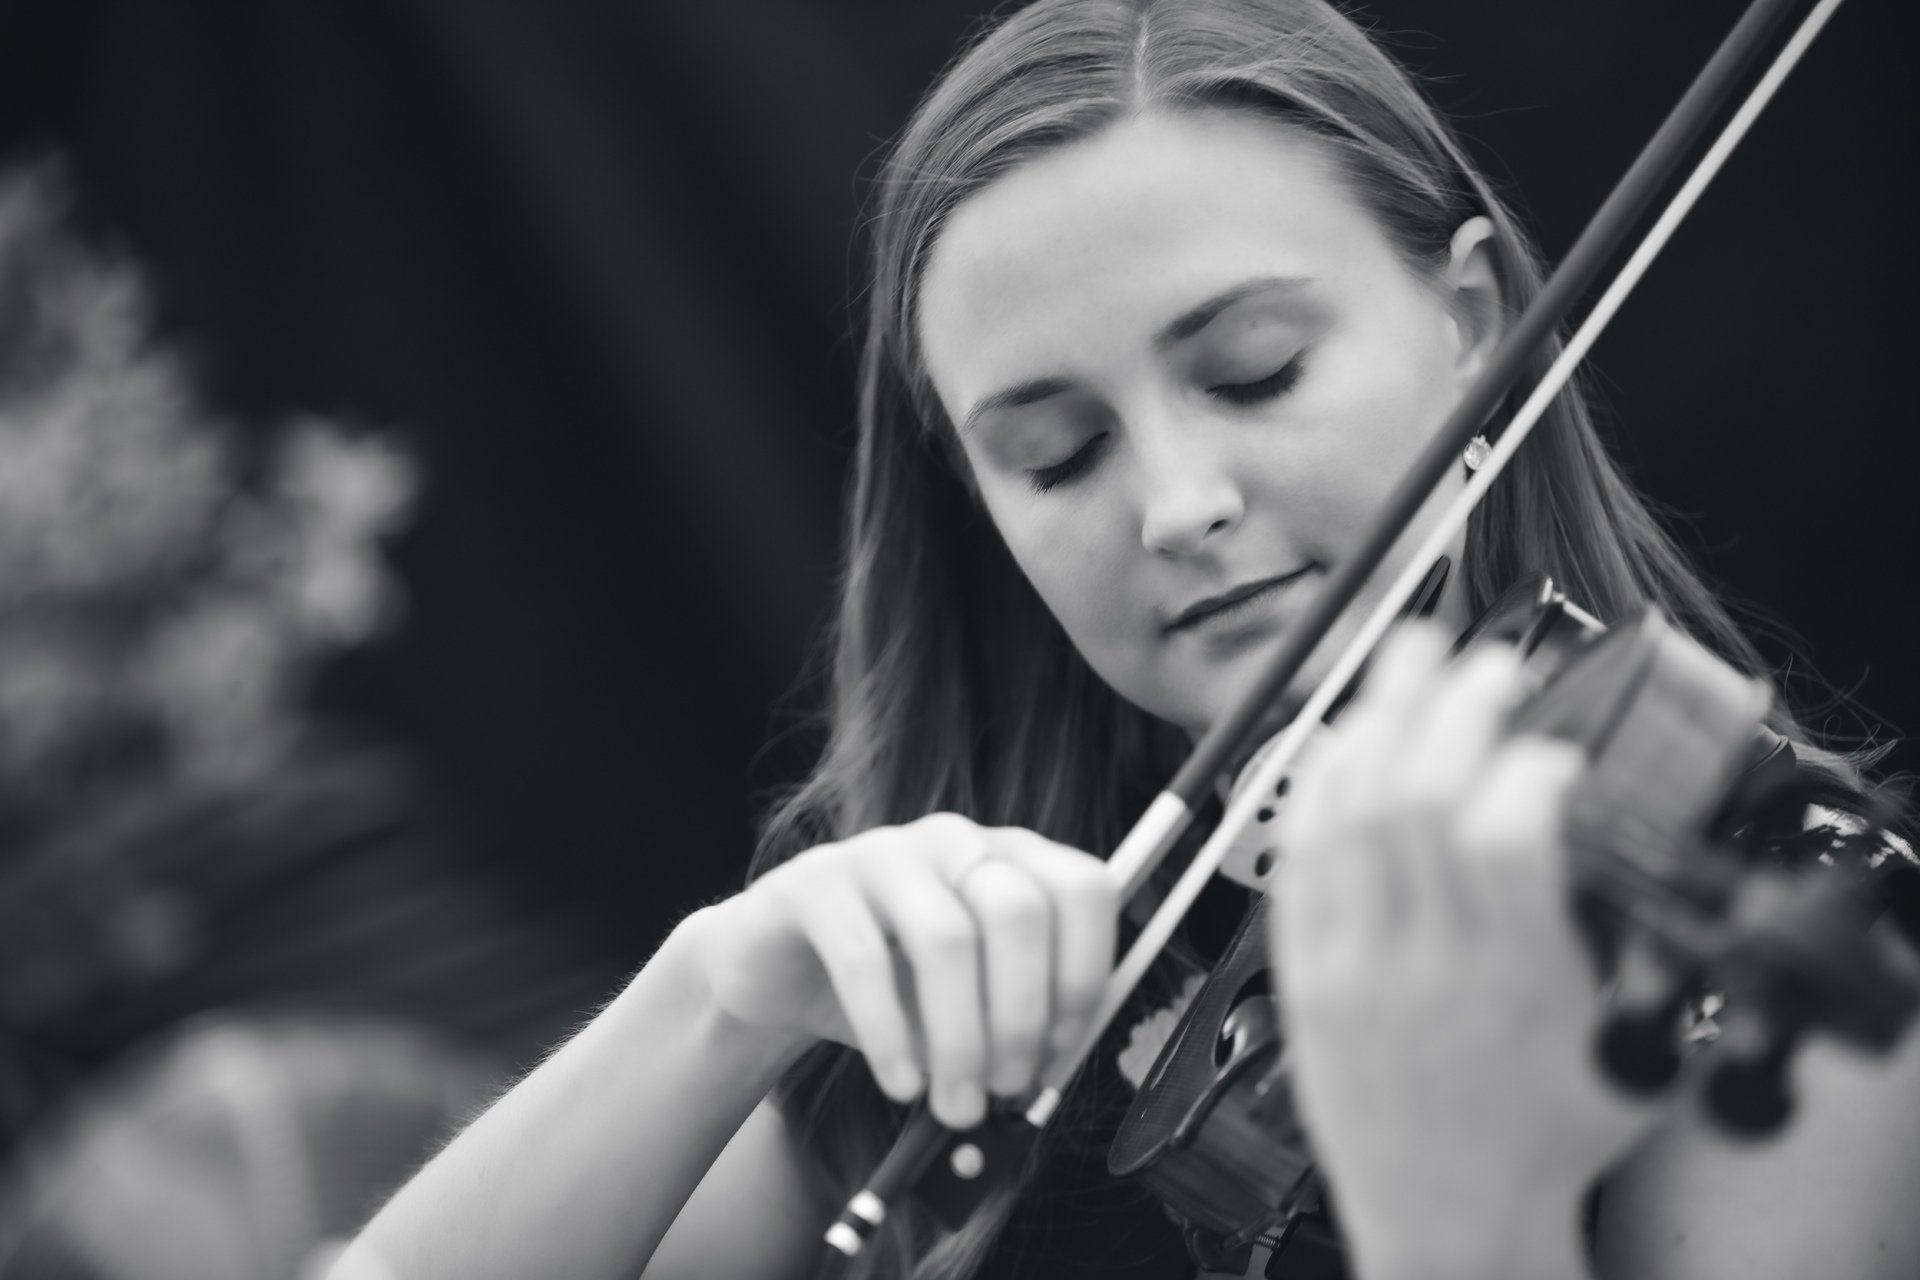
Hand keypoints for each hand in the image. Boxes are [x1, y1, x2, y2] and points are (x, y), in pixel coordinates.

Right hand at [684, 813, 1118, 1128]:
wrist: (776, 971)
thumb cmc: (889, 986)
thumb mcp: (965, 1006)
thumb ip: (1009, 1026)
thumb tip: (1041, 1075)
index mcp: (1010, 859)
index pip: (1082, 889)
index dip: (1084, 973)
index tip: (1060, 1049)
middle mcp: (955, 841)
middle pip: (1019, 911)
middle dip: (1021, 1017)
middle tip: (1006, 1088)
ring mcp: (884, 852)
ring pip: (945, 938)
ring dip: (959, 1040)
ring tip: (954, 1104)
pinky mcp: (816, 882)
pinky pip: (862, 958)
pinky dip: (890, 1036)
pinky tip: (900, 1083)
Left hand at [1270, 625, 1662, 1276]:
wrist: (1449, 1223)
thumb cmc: (1542, 1141)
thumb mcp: (1624, 1048)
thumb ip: (1616, 941)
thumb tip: (1606, 828)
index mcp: (1518, 983)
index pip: (1504, 833)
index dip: (1525, 764)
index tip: (1550, 750)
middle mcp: (1427, 966)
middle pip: (1416, 797)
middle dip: (1450, 704)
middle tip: (1480, 661)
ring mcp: (1353, 968)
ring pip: (1349, 812)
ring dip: (1379, 718)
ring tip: (1406, 660)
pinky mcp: (1302, 977)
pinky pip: (1295, 859)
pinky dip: (1315, 785)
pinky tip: (1336, 738)